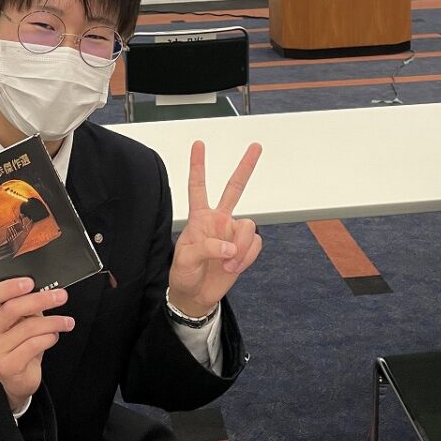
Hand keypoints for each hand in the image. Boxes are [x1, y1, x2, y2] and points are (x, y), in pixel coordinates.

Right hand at [0, 277, 73, 410]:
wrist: (18, 380)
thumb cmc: (22, 346)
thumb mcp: (23, 322)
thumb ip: (28, 307)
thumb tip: (49, 290)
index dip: (9, 286)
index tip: (30, 281)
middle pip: (12, 309)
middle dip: (40, 299)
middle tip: (61, 296)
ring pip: (28, 327)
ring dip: (53, 322)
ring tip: (67, 322)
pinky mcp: (7, 366)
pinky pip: (33, 345)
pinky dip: (48, 338)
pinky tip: (54, 337)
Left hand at [168, 141, 262, 316]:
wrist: (196, 295)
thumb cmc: (184, 274)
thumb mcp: (186, 259)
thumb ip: (206, 248)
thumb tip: (230, 247)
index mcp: (199, 217)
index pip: (198, 186)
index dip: (198, 165)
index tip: (198, 145)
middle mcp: (218, 220)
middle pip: (234, 188)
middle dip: (245, 167)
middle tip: (256, 147)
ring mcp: (232, 233)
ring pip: (249, 226)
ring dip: (241, 247)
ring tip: (228, 263)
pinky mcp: (244, 248)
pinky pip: (255, 245)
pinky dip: (246, 258)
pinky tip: (234, 266)